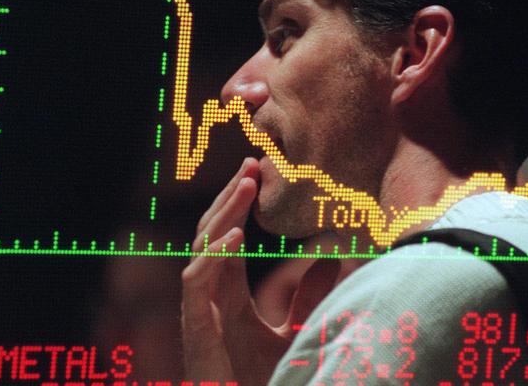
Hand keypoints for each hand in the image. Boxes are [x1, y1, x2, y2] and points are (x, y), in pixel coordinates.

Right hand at [181, 157, 340, 384]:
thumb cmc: (262, 383)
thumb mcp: (295, 330)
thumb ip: (308, 296)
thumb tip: (332, 259)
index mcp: (228, 292)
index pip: (229, 235)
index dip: (239, 204)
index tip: (258, 174)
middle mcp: (210, 293)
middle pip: (214, 231)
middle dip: (230, 197)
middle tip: (251, 164)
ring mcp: (199, 308)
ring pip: (203, 247)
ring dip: (224, 214)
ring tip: (246, 185)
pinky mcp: (195, 327)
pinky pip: (197, 281)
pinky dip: (214, 256)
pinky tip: (236, 236)